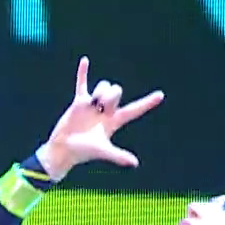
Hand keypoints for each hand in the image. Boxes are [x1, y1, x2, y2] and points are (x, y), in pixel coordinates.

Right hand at [36, 57, 164, 179]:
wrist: (64, 148)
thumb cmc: (83, 151)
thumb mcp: (102, 150)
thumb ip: (118, 155)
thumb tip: (135, 163)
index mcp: (115, 121)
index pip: (135, 110)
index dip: (147, 103)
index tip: (161, 95)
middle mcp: (107, 111)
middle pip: (117, 92)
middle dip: (111, 94)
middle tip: (101, 107)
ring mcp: (93, 105)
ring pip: (104, 86)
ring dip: (100, 90)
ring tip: (92, 104)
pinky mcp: (79, 102)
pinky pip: (82, 83)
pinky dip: (83, 72)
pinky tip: (85, 60)